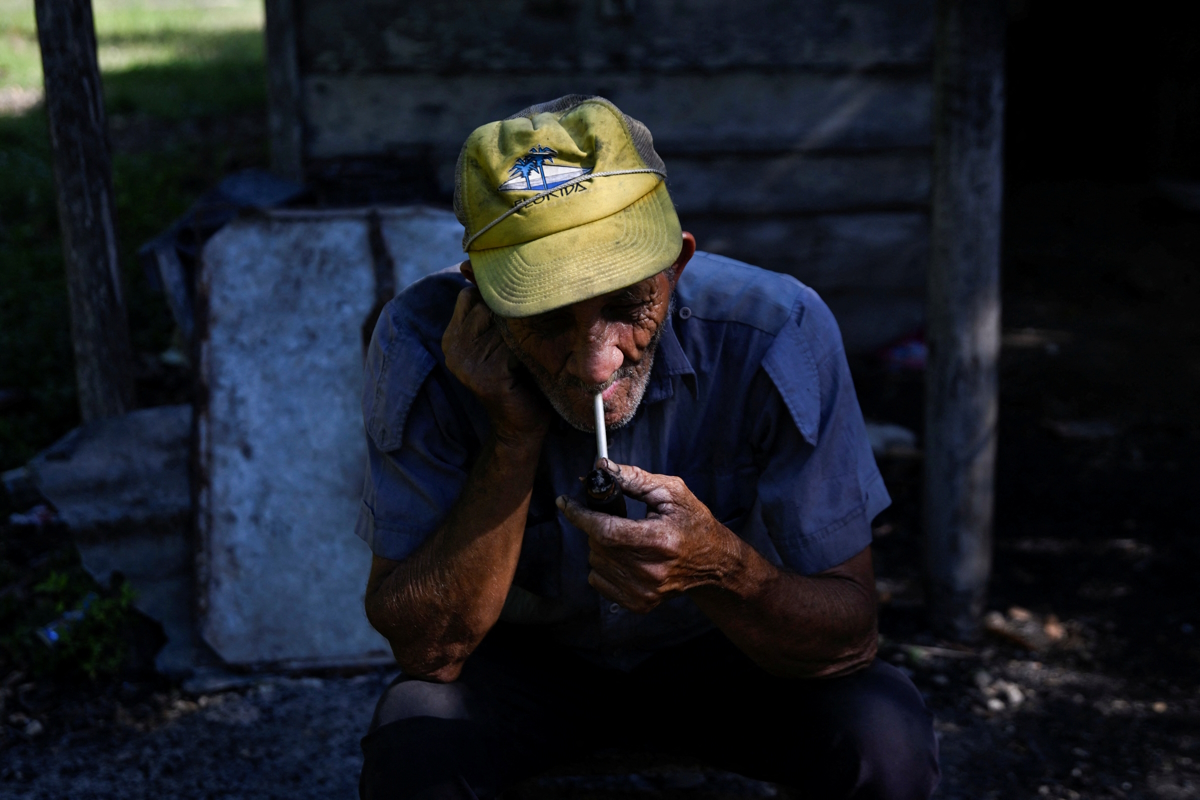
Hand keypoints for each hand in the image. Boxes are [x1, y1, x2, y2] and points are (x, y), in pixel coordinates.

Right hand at [442, 285, 548, 445]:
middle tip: (535, 327)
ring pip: (501, 323)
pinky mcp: (486, 375)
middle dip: (514, 313)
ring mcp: (467, 362)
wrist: (523, 427)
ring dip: (524, 330)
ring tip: (535, 347)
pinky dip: (529, 350)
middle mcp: (453, 346)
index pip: (470, 295)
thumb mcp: (503, 340)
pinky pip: (512, 345)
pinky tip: (534, 363)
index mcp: (453, 336)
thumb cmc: (520, 378)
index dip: (499, 299)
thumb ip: (495, 311)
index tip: (522, 308)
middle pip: (486, 306)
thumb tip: (485, 272)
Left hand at [556, 459, 742, 612]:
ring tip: (627, 538)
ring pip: (595, 561)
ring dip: (601, 545)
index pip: (606, 531)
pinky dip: (604, 565)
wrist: (712, 562)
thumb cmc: (693, 523)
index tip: (566, 502)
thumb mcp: (671, 492)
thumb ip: (634, 478)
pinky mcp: (638, 603)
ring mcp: (644, 591)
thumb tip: (603, 467)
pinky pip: (598, 580)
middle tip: (616, 517)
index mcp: (660, 541)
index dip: (581, 515)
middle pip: (598, 544)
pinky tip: (625, 557)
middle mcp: (651, 571)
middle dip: (597, 525)